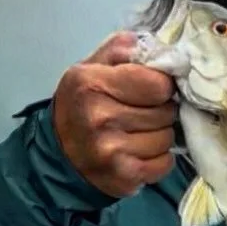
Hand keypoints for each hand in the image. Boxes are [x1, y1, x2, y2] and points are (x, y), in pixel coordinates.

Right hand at [52, 32, 176, 197]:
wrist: (59, 152)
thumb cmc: (82, 103)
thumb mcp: (92, 66)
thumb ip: (123, 49)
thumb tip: (162, 49)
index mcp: (91, 83)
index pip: (158, 83)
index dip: (162, 84)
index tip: (152, 88)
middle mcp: (99, 117)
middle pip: (166, 111)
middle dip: (161, 110)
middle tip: (142, 111)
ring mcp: (111, 151)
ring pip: (167, 138)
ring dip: (159, 134)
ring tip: (138, 132)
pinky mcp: (123, 176)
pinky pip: (165, 163)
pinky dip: (159, 158)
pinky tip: (139, 152)